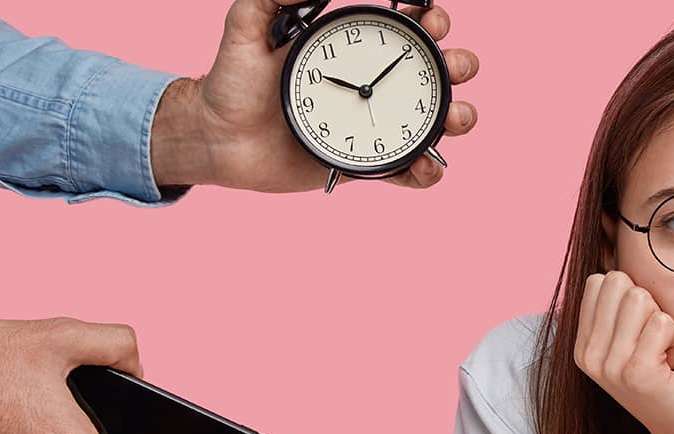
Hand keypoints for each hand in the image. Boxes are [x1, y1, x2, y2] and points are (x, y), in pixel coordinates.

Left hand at [150, 0, 480, 191]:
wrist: (216, 140)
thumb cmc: (231, 82)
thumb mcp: (244, 28)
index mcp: (352, 49)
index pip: (404, 31)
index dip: (429, 22)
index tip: (431, 21)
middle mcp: (369, 84)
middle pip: (433, 72)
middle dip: (456, 65)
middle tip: (454, 67)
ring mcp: (371, 125)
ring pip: (431, 120)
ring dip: (457, 116)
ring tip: (456, 118)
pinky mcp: (363, 164)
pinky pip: (405, 169)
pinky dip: (426, 171)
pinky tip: (427, 165)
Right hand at [574, 272, 673, 433]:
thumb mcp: (639, 341)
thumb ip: (622, 305)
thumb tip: (611, 242)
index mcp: (583, 346)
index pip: (601, 280)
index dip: (635, 297)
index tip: (645, 337)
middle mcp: (588, 356)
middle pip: (620, 283)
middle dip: (651, 306)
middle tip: (659, 347)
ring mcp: (608, 365)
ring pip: (641, 298)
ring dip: (666, 323)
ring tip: (668, 357)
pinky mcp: (636, 372)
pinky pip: (663, 322)